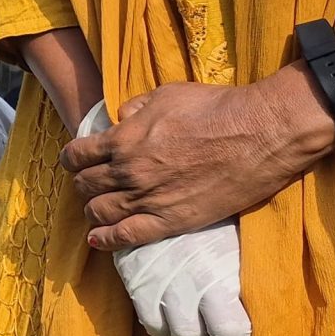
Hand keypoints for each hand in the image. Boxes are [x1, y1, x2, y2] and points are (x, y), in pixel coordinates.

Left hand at [63, 83, 328, 250]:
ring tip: (97, 210)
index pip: (77, 155)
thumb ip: (136, 107)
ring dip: (93, 210)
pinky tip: (97, 240)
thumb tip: (121, 117)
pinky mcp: (172, 220)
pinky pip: (127, 236)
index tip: (78, 162)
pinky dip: (106, 240)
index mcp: (122, 140)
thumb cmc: (216, 108)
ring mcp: (148, 198)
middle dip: (84, 183)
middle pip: (85, 185)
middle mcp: (128, 171)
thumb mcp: (166, 94)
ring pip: (99, 212)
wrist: (260, 133)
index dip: (73, 159)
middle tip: (92, 184)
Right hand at [112, 224, 252, 335]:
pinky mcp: (134, 273)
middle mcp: (187, 283)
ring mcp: (157, 279)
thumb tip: (265, 320)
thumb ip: (245, 283)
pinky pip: (147, 319)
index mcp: (221, 278)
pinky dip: (160, 326)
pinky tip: (174, 317)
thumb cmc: (230, 210)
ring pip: (167, 333)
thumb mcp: (245, 246)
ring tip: (198, 327)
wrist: (188, 175)